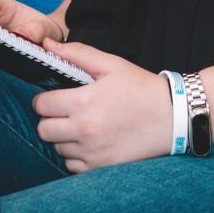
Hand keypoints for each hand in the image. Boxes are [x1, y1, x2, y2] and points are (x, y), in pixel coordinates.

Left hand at [32, 42, 172, 171]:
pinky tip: (90, 142)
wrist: (172, 117)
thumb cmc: (141, 88)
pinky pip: (72, 165)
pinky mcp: (101, 167)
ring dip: (64, 138)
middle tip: (66, 112)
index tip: (55, 97)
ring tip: (83, 126)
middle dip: (50, 119)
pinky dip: (76, 155)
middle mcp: (84, 129)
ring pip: (57, 148)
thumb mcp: (112, 65)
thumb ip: (77, 53)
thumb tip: (47, 45)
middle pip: (43, 130)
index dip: (44, 99)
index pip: (41, 105)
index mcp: (84, 101)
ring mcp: (92, 151)